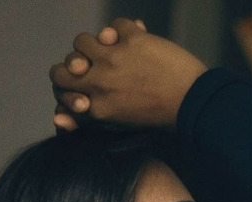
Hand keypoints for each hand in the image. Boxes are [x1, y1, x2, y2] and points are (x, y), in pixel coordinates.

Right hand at [49, 18, 206, 130]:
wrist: (192, 105)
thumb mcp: (118, 124)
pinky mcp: (132, 40)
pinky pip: (114, 26)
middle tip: (86, 67)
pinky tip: (131, 40)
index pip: (59, 89)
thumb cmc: (157, 118)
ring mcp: (114, 59)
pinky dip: (121, 31)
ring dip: (93, 44)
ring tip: (109, 50)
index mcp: (95, 107)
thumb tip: (58, 118)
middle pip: (60, 69)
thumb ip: (88, 118)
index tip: (80, 89)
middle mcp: (99, 83)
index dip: (65, 86)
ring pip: (81, 41)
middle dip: (70, 67)